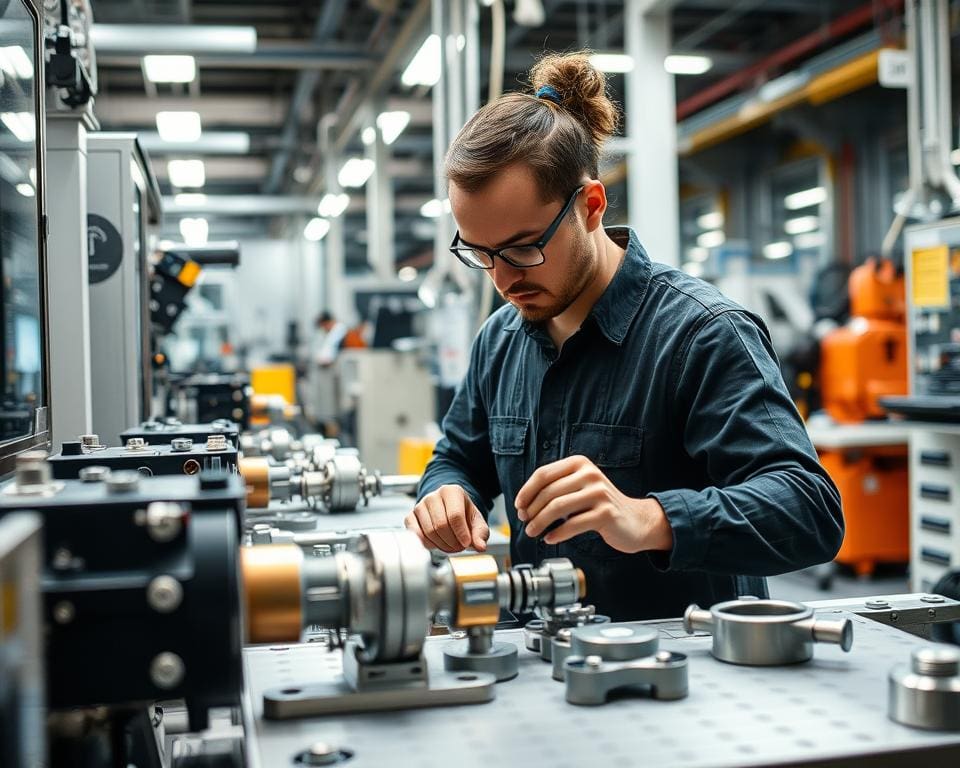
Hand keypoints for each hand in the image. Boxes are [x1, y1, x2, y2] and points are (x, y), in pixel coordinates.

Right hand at [405, 485, 489, 552]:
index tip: (467, 543)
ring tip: (450, 546)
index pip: (455, 515)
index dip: (461, 533)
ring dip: (441, 545)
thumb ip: (480, 534)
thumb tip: (480, 546)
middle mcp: (433, 496)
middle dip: (452, 542)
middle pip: (441, 525)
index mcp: (452, 491)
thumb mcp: (477, 522)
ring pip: (429, 532)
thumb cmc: (464, 515)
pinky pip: (415, 534)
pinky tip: (437, 543)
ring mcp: (420, 505)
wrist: (449, 510)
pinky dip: (427, 544)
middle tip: (459, 547)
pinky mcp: (410, 516)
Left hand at [514, 455, 672, 552]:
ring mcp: (599, 493)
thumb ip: (556, 489)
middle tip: (525, 522)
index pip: (543, 474)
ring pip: (557, 508)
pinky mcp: (605, 513)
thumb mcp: (579, 487)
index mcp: (579, 463)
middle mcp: (589, 474)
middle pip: (548, 492)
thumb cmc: (601, 505)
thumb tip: (524, 504)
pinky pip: (573, 524)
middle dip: (532, 509)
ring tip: (532, 532)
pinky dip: (557, 534)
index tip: (518, 505)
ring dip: (540, 522)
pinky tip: (550, 539)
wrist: (635, 520)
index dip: (527, 491)